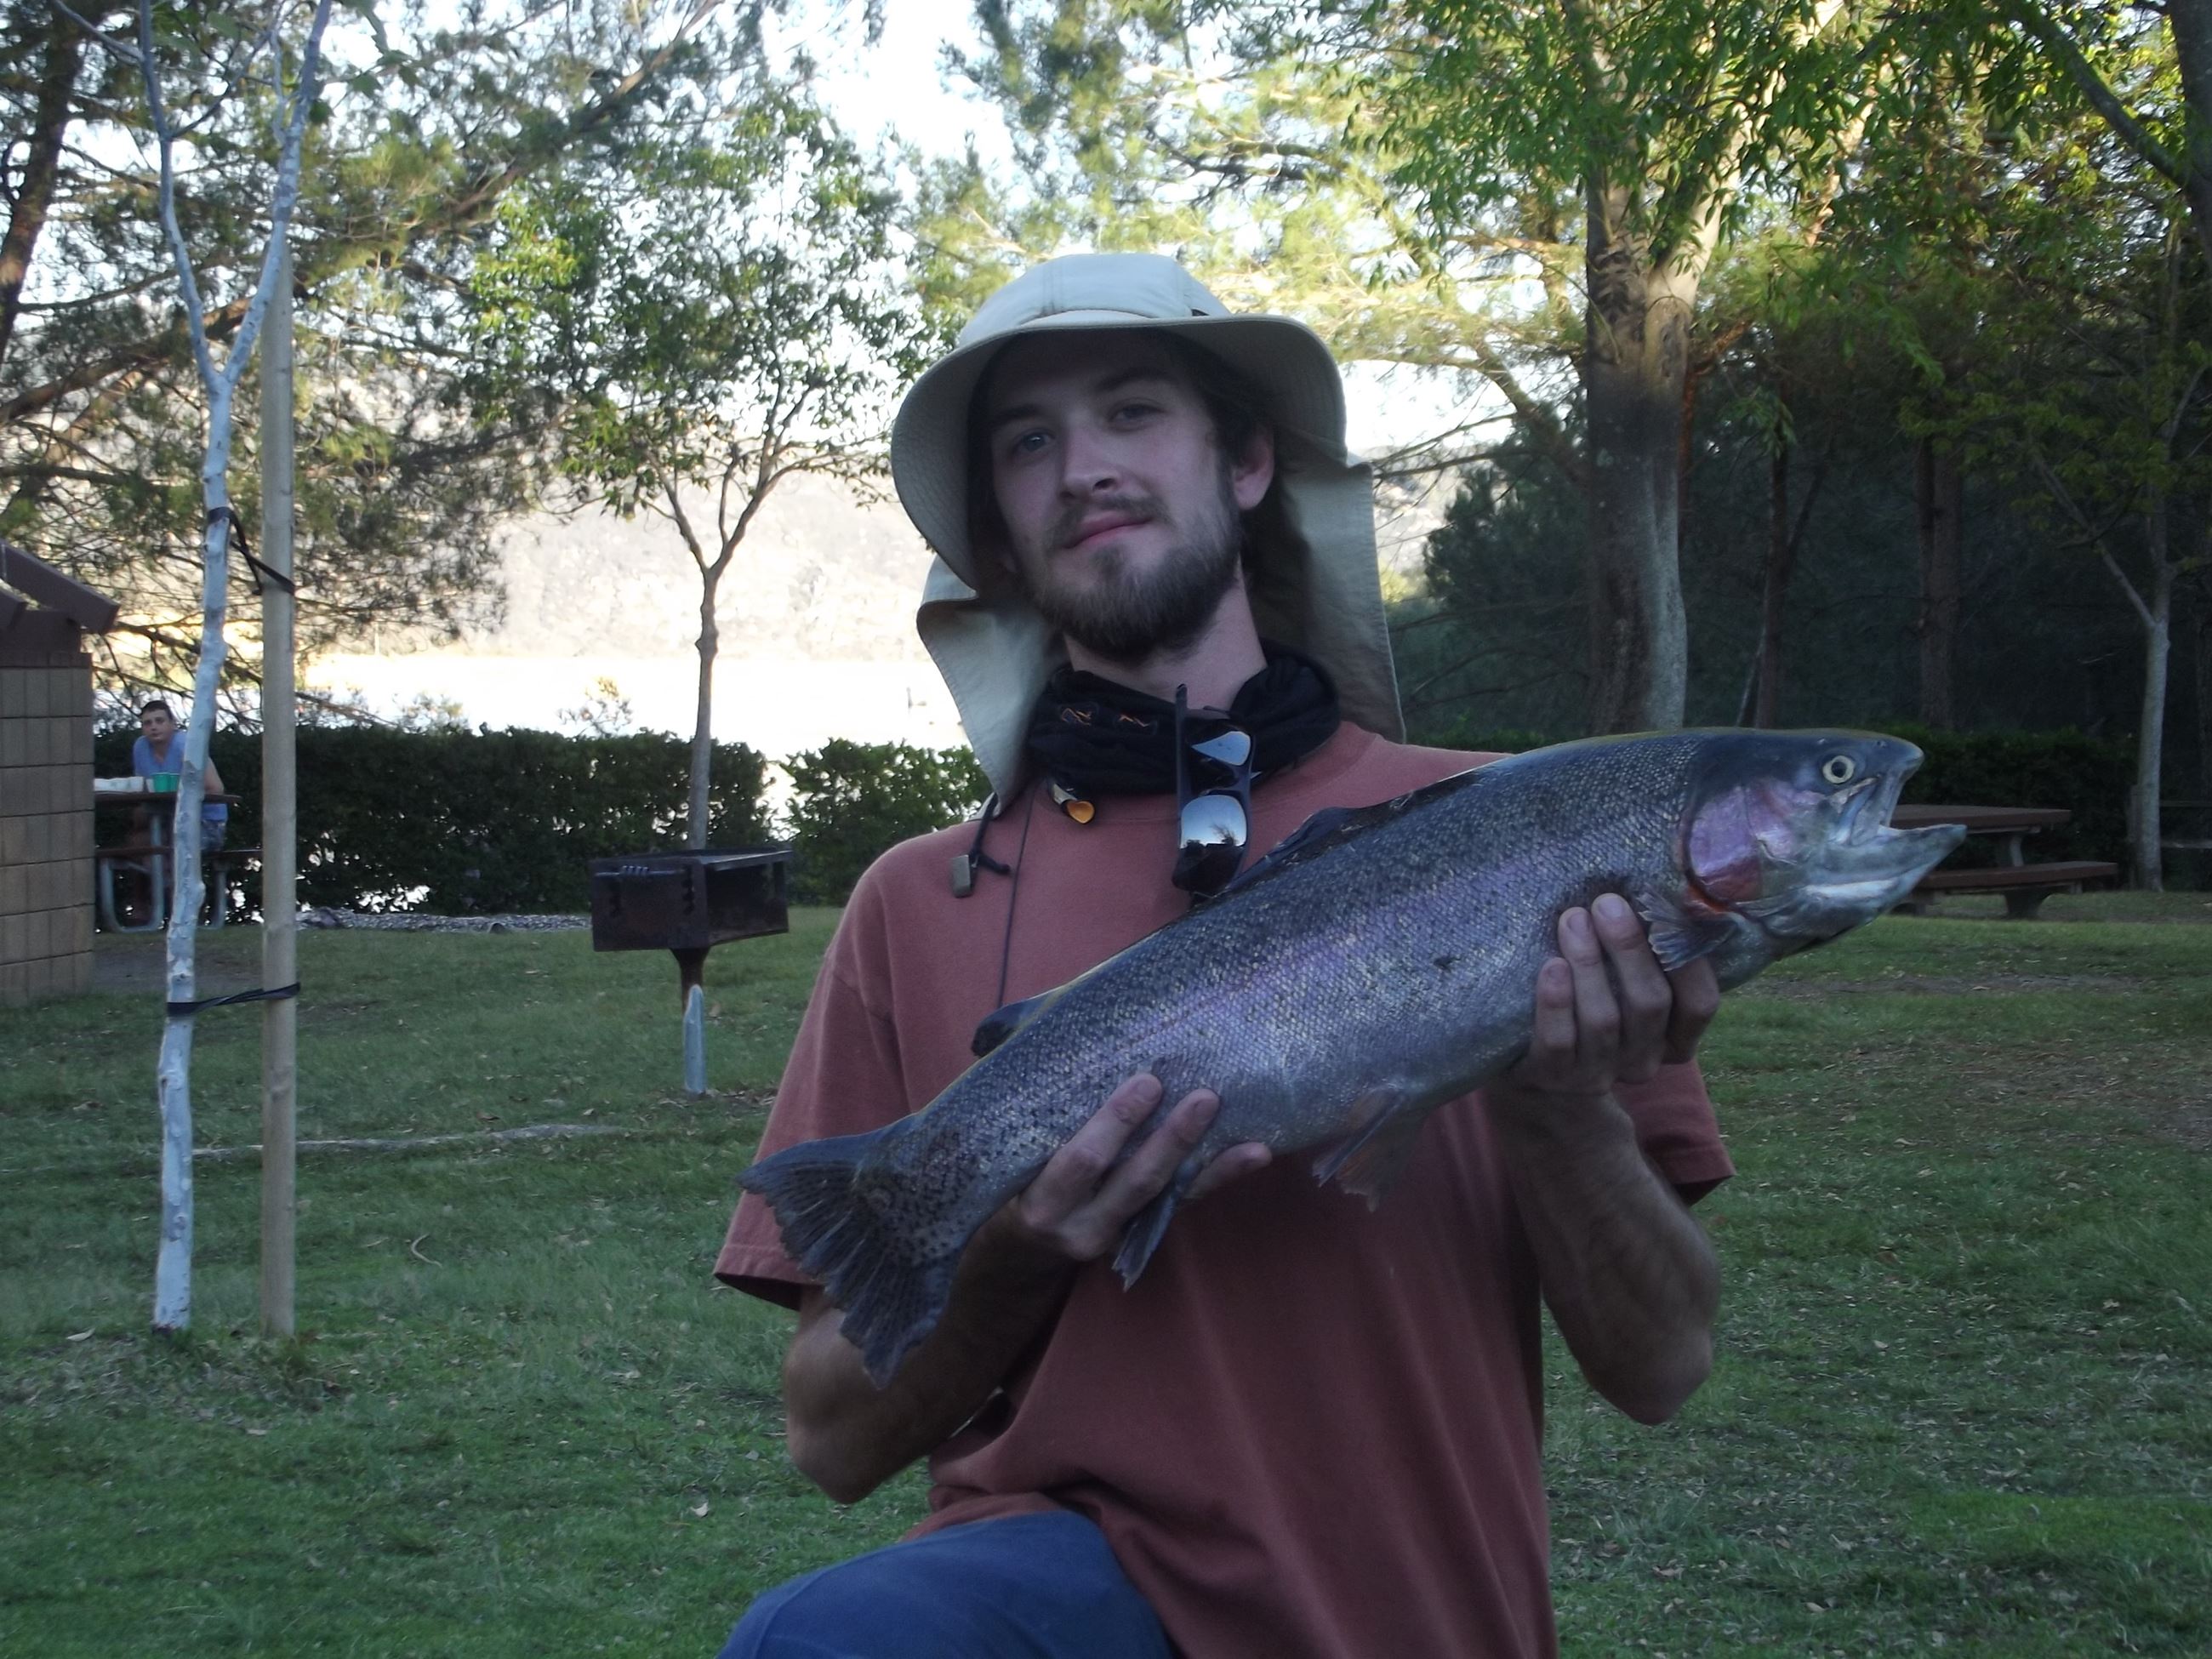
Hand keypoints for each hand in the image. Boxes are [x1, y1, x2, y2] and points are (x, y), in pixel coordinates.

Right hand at [984, 1074, 1270, 1265]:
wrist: (1014, 1268)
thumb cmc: (1004, 1199)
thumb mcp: (1000, 1170)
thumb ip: (1025, 1118)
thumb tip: (1027, 1039)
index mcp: (1042, 1203)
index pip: (1081, 1162)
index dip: (1115, 1123)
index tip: (1145, 1082)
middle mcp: (1083, 1226)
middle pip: (1135, 1181)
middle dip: (1171, 1140)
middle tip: (1205, 1097)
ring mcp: (1117, 1234)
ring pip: (1167, 1196)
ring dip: (1210, 1164)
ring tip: (1252, 1140)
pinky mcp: (1140, 1234)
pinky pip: (1183, 1203)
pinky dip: (1219, 1177)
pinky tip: (1254, 1154)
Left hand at [1501, 892, 1719, 1105]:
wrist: (1537, 1071)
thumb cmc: (1590, 1005)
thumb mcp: (1624, 987)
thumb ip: (1646, 954)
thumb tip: (1653, 884)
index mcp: (1672, 1037)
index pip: (1700, 1004)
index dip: (1688, 959)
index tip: (1662, 910)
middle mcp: (1643, 1060)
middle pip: (1650, 1004)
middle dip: (1629, 948)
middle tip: (1607, 904)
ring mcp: (1599, 1073)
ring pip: (1603, 1019)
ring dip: (1589, 963)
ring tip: (1572, 920)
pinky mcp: (1554, 1076)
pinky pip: (1559, 1041)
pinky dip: (1556, 1002)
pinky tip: (1552, 966)